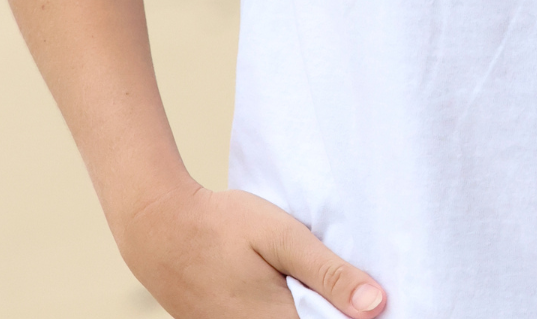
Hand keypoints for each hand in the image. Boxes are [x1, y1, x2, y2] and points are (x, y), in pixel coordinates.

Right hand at [116, 180, 387, 318]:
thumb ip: (329, 273)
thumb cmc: (222, 226)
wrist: (159, 229)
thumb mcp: (282, 237)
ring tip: (310, 282)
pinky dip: (284, 309)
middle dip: (330, 311)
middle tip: (347, 287)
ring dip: (307, 308)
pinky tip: (287, 287)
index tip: (371, 299)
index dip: (352, 316)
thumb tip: (377, 306)